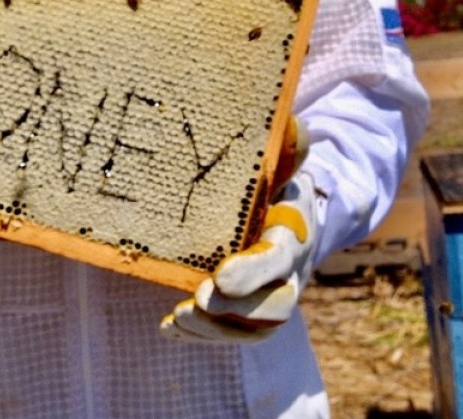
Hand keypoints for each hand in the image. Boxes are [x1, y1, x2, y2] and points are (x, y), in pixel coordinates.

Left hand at [160, 117, 315, 342]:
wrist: (292, 218)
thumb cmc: (277, 185)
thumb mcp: (283, 165)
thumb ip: (287, 150)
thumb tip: (293, 125)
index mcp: (294, 235)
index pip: (279, 259)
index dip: (253, 272)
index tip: (219, 276)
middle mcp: (290, 275)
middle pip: (277, 307)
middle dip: (237, 307)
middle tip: (200, 298)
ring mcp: (272, 299)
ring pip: (255, 329)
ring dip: (216, 329)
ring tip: (179, 316)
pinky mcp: (250, 315)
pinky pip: (234, 335)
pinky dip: (202, 336)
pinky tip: (169, 327)